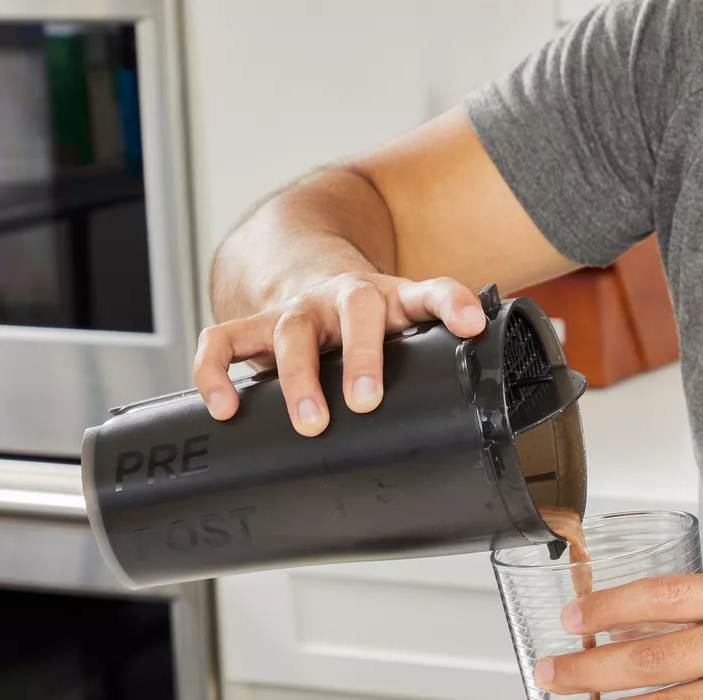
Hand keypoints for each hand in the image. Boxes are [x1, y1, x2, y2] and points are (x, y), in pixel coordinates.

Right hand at [193, 273, 487, 435]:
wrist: (307, 273)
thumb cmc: (369, 322)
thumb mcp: (407, 328)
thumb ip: (440, 359)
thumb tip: (485, 413)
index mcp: (393, 297)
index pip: (430, 290)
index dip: (451, 303)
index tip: (470, 324)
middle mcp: (343, 297)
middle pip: (355, 311)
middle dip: (361, 357)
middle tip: (365, 401)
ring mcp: (297, 310)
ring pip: (290, 331)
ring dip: (298, 377)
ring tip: (310, 423)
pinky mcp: (253, 325)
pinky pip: (223, 341)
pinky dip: (217, 372)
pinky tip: (224, 409)